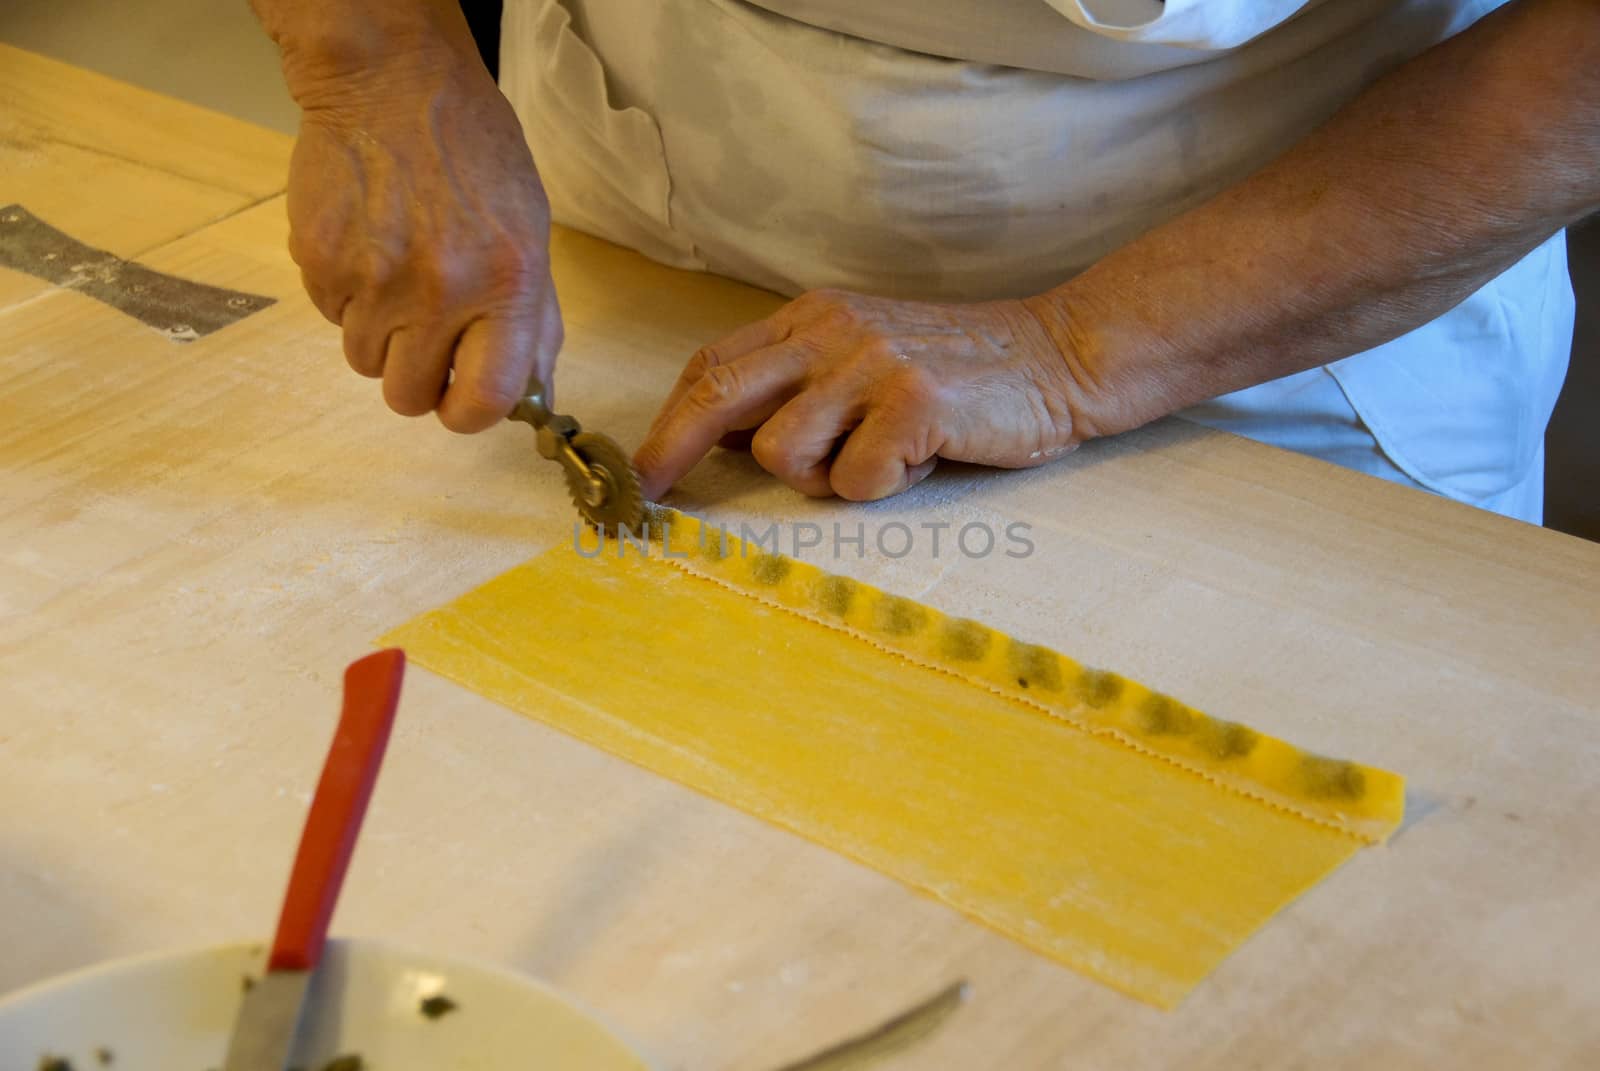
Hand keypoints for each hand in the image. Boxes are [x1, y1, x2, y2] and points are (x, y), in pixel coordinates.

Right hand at [286, 50, 560, 430]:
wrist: (391, 81)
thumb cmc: (473, 155)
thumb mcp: (529, 231)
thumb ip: (533, 320)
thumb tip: (532, 397)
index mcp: (505, 283)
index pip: (485, 400)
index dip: (469, 413)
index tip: (462, 400)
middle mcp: (439, 288)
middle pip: (410, 397)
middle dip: (418, 378)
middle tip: (426, 334)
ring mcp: (373, 278)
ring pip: (365, 362)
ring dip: (380, 334)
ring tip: (398, 273)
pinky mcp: (319, 262)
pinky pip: (332, 317)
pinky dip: (347, 296)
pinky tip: (368, 244)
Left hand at [633, 288, 1088, 500]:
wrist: (1060, 358)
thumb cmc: (959, 374)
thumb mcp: (866, 356)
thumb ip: (802, 384)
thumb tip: (723, 437)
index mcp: (814, 318)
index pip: (715, 364)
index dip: (669, 420)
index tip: (642, 467)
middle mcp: (833, 331)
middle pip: (720, 395)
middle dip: (671, 451)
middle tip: (648, 494)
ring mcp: (872, 363)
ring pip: (783, 454)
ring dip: (823, 478)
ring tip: (879, 457)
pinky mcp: (914, 402)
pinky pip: (856, 480)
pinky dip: (884, 487)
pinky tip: (923, 458)